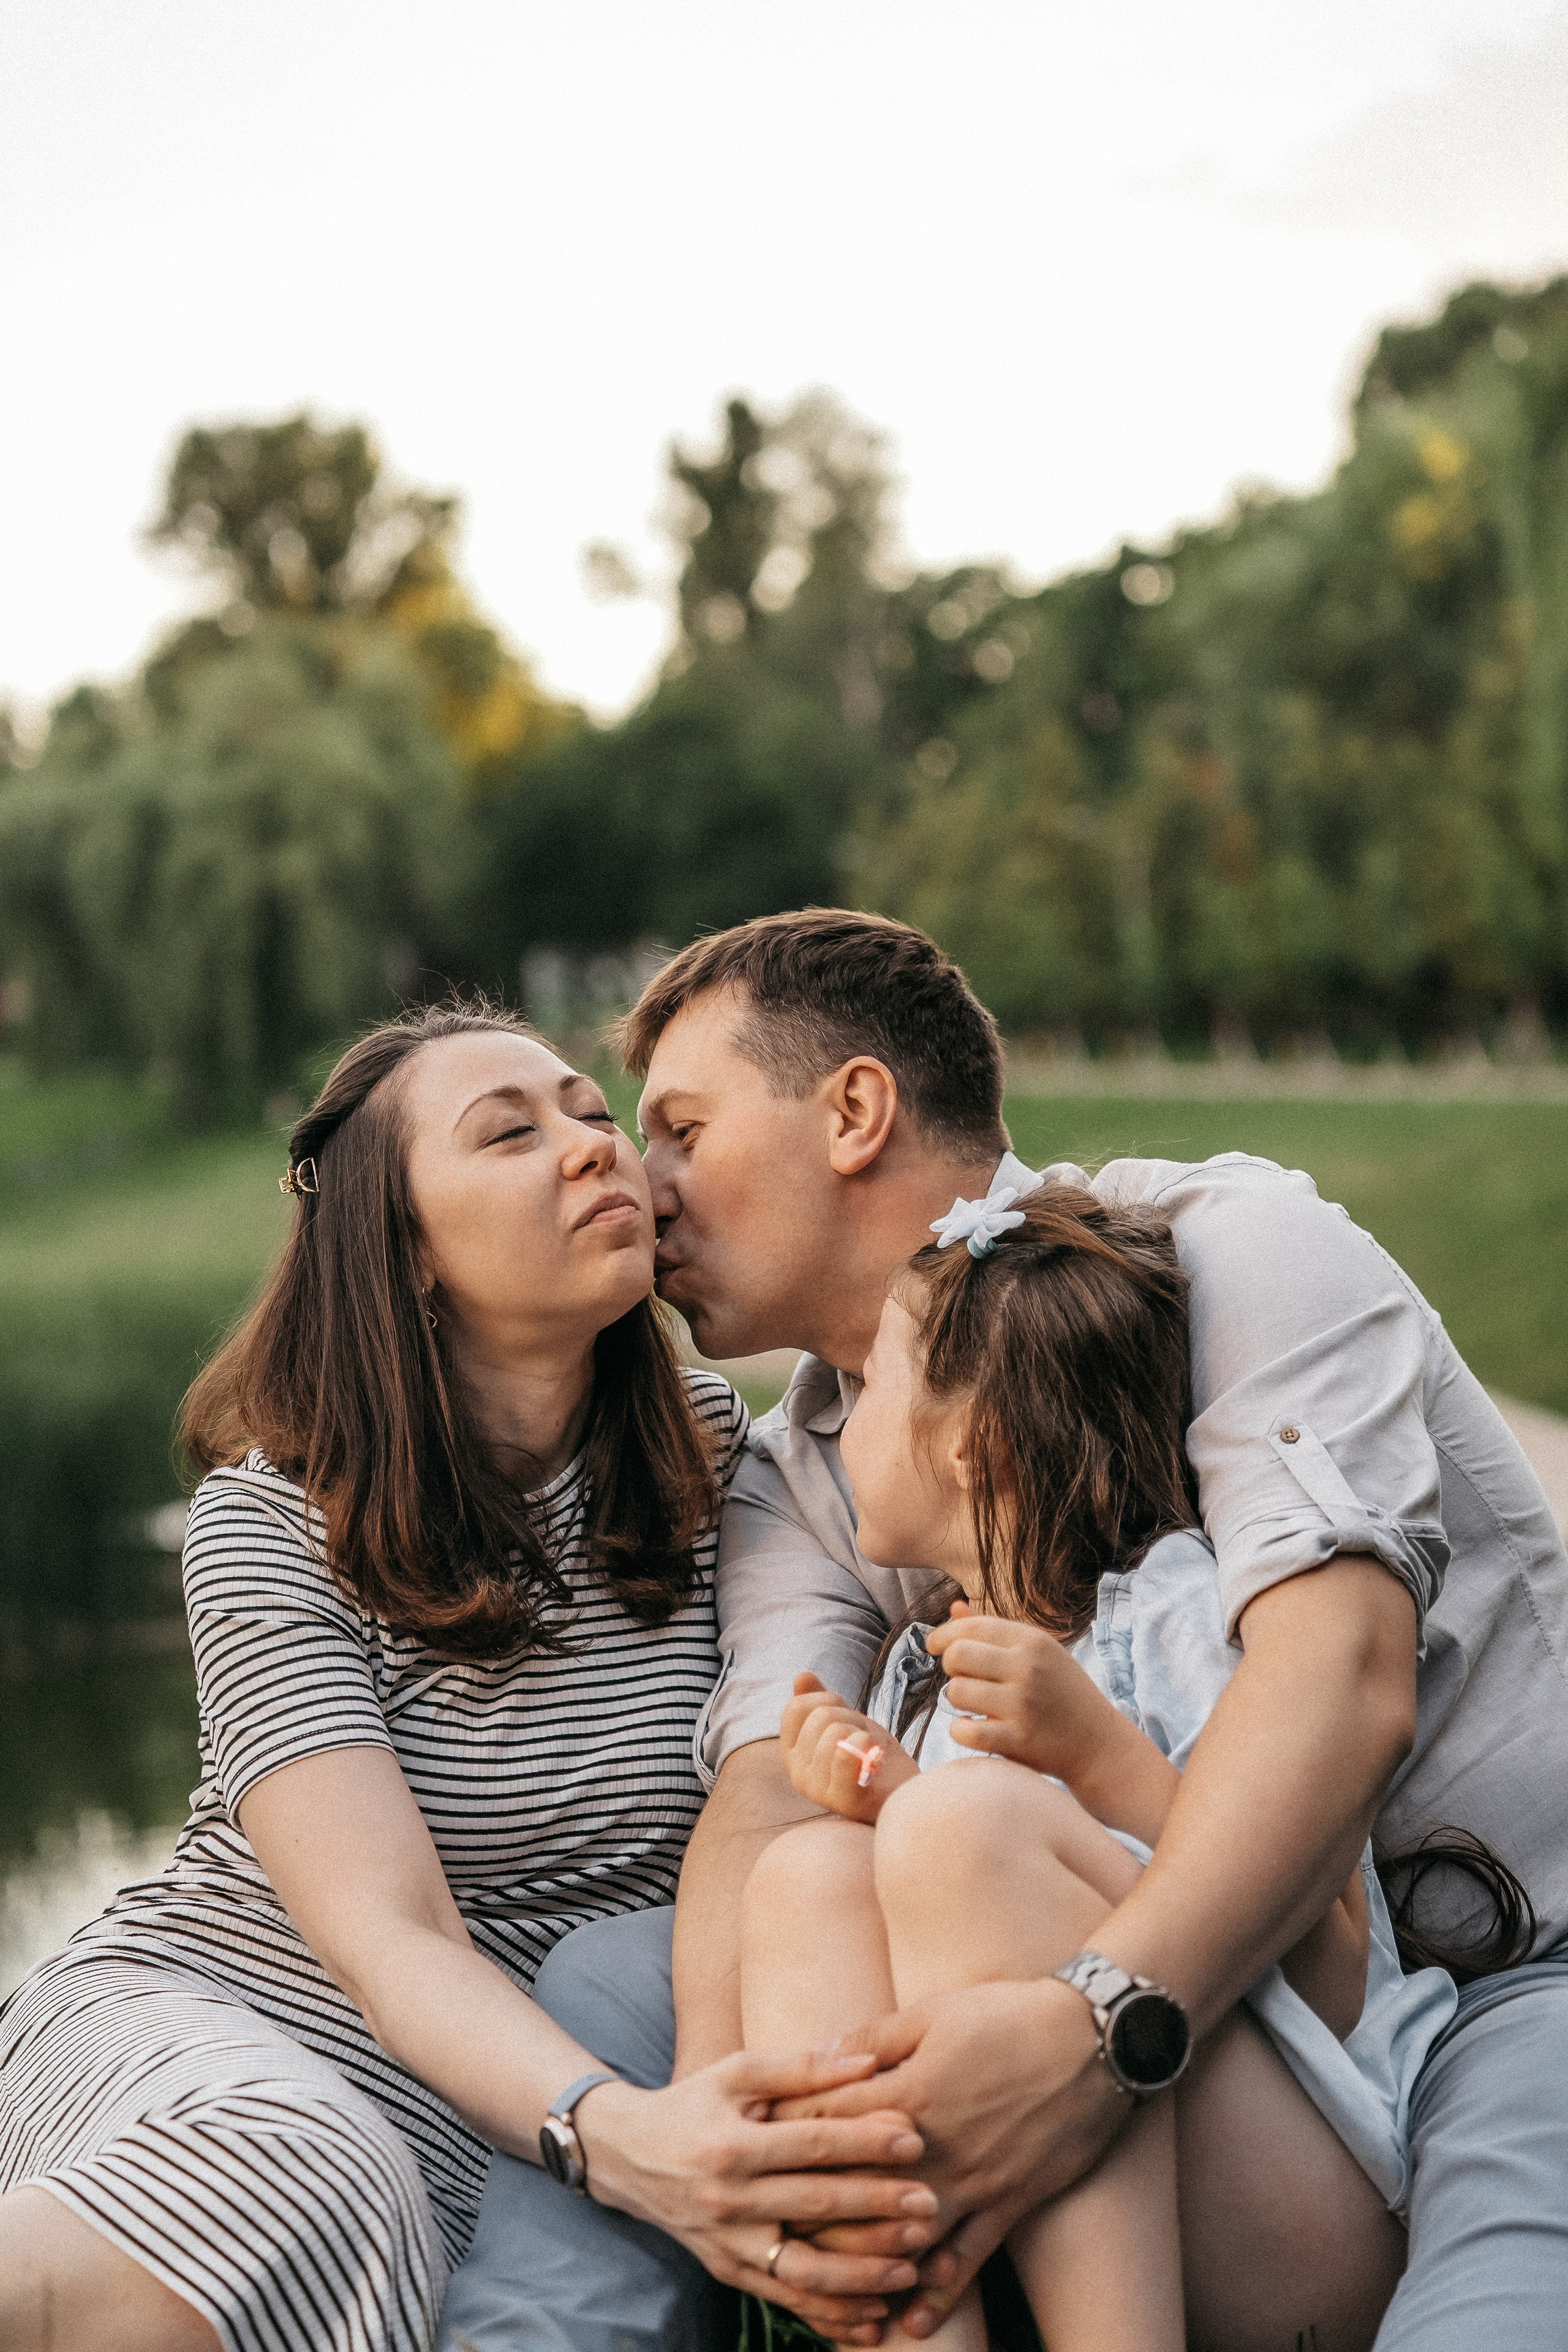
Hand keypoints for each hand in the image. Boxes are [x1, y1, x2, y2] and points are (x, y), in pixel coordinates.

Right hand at [575, 2046, 940, 2342]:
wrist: (627, 2157)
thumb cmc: (693, 2103)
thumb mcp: (736, 2072)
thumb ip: (801, 2066)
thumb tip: (867, 2060)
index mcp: (733, 2145)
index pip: (811, 2145)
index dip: (865, 2142)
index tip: (915, 2140)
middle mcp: (729, 2200)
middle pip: (814, 2209)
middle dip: (877, 2210)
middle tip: (930, 2209)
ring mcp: (728, 2244)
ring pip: (801, 2271)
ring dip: (859, 2276)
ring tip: (909, 2271)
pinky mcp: (728, 2273)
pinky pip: (783, 2300)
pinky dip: (827, 2315)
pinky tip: (869, 2322)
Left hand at [773, 1978, 1126, 2337]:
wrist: (1096, 2040)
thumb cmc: (1009, 2015)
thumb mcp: (933, 2013)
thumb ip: (873, 2040)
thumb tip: (821, 2055)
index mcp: (909, 2091)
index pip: (831, 2122)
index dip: (789, 2134)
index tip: (758, 2148)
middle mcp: (935, 2146)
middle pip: (859, 2192)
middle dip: (814, 2213)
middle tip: (772, 2232)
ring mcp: (974, 2181)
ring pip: (907, 2237)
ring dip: (867, 2268)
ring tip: (828, 2293)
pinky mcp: (1010, 2203)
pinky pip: (969, 2260)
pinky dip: (938, 2294)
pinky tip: (910, 2322)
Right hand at [780, 1672, 918, 1824]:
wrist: (905, 1792)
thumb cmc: (871, 1756)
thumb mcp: (844, 1721)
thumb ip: (819, 1700)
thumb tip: (802, 1676)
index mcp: (792, 1754)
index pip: (796, 1707)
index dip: (826, 1700)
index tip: (844, 1718)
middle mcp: (798, 1774)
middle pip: (820, 1717)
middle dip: (851, 1718)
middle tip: (863, 1741)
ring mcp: (818, 1791)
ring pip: (835, 1733)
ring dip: (862, 1735)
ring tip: (869, 1754)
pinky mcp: (843, 1802)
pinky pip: (844, 1756)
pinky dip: (866, 1748)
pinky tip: (875, 1759)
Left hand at [925, 1604, 1120, 1783]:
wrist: (1099, 1744)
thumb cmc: (1062, 1692)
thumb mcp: (1038, 1652)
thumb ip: (994, 1631)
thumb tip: (954, 1608)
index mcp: (1032, 1641)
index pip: (970, 1627)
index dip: (943, 1634)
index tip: (934, 1645)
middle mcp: (1028, 1668)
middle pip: (957, 1656)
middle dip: (951, 1667)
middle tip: (964, 1677)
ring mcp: (1022, 1705)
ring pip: (956, 1693)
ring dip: (958, 1700)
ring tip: (977, 1704)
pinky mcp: (1017, 1740)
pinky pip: (963, 1730)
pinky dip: (961, 1730)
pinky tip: (976, 1727)